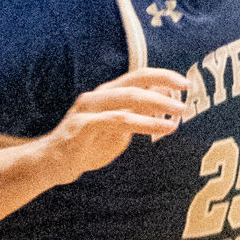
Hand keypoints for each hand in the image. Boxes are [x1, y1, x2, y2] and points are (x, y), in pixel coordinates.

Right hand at [38, 69, 188, 181]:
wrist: (53, 163)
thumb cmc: (87, 144)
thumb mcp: (119, 128)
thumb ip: (138, 113)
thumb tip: (164, 99)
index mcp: (107, 94)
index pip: (138, 77)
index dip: (162, 76)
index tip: (185, 83)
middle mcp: (98, 96)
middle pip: (134, 82)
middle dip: (163, 84)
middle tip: (187, 93)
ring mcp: (89, 109)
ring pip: (128, 99)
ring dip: (157, 103)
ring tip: (179, 113)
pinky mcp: (83, 126)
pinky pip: (117, 120)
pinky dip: (143, 122)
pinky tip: (162, 127)